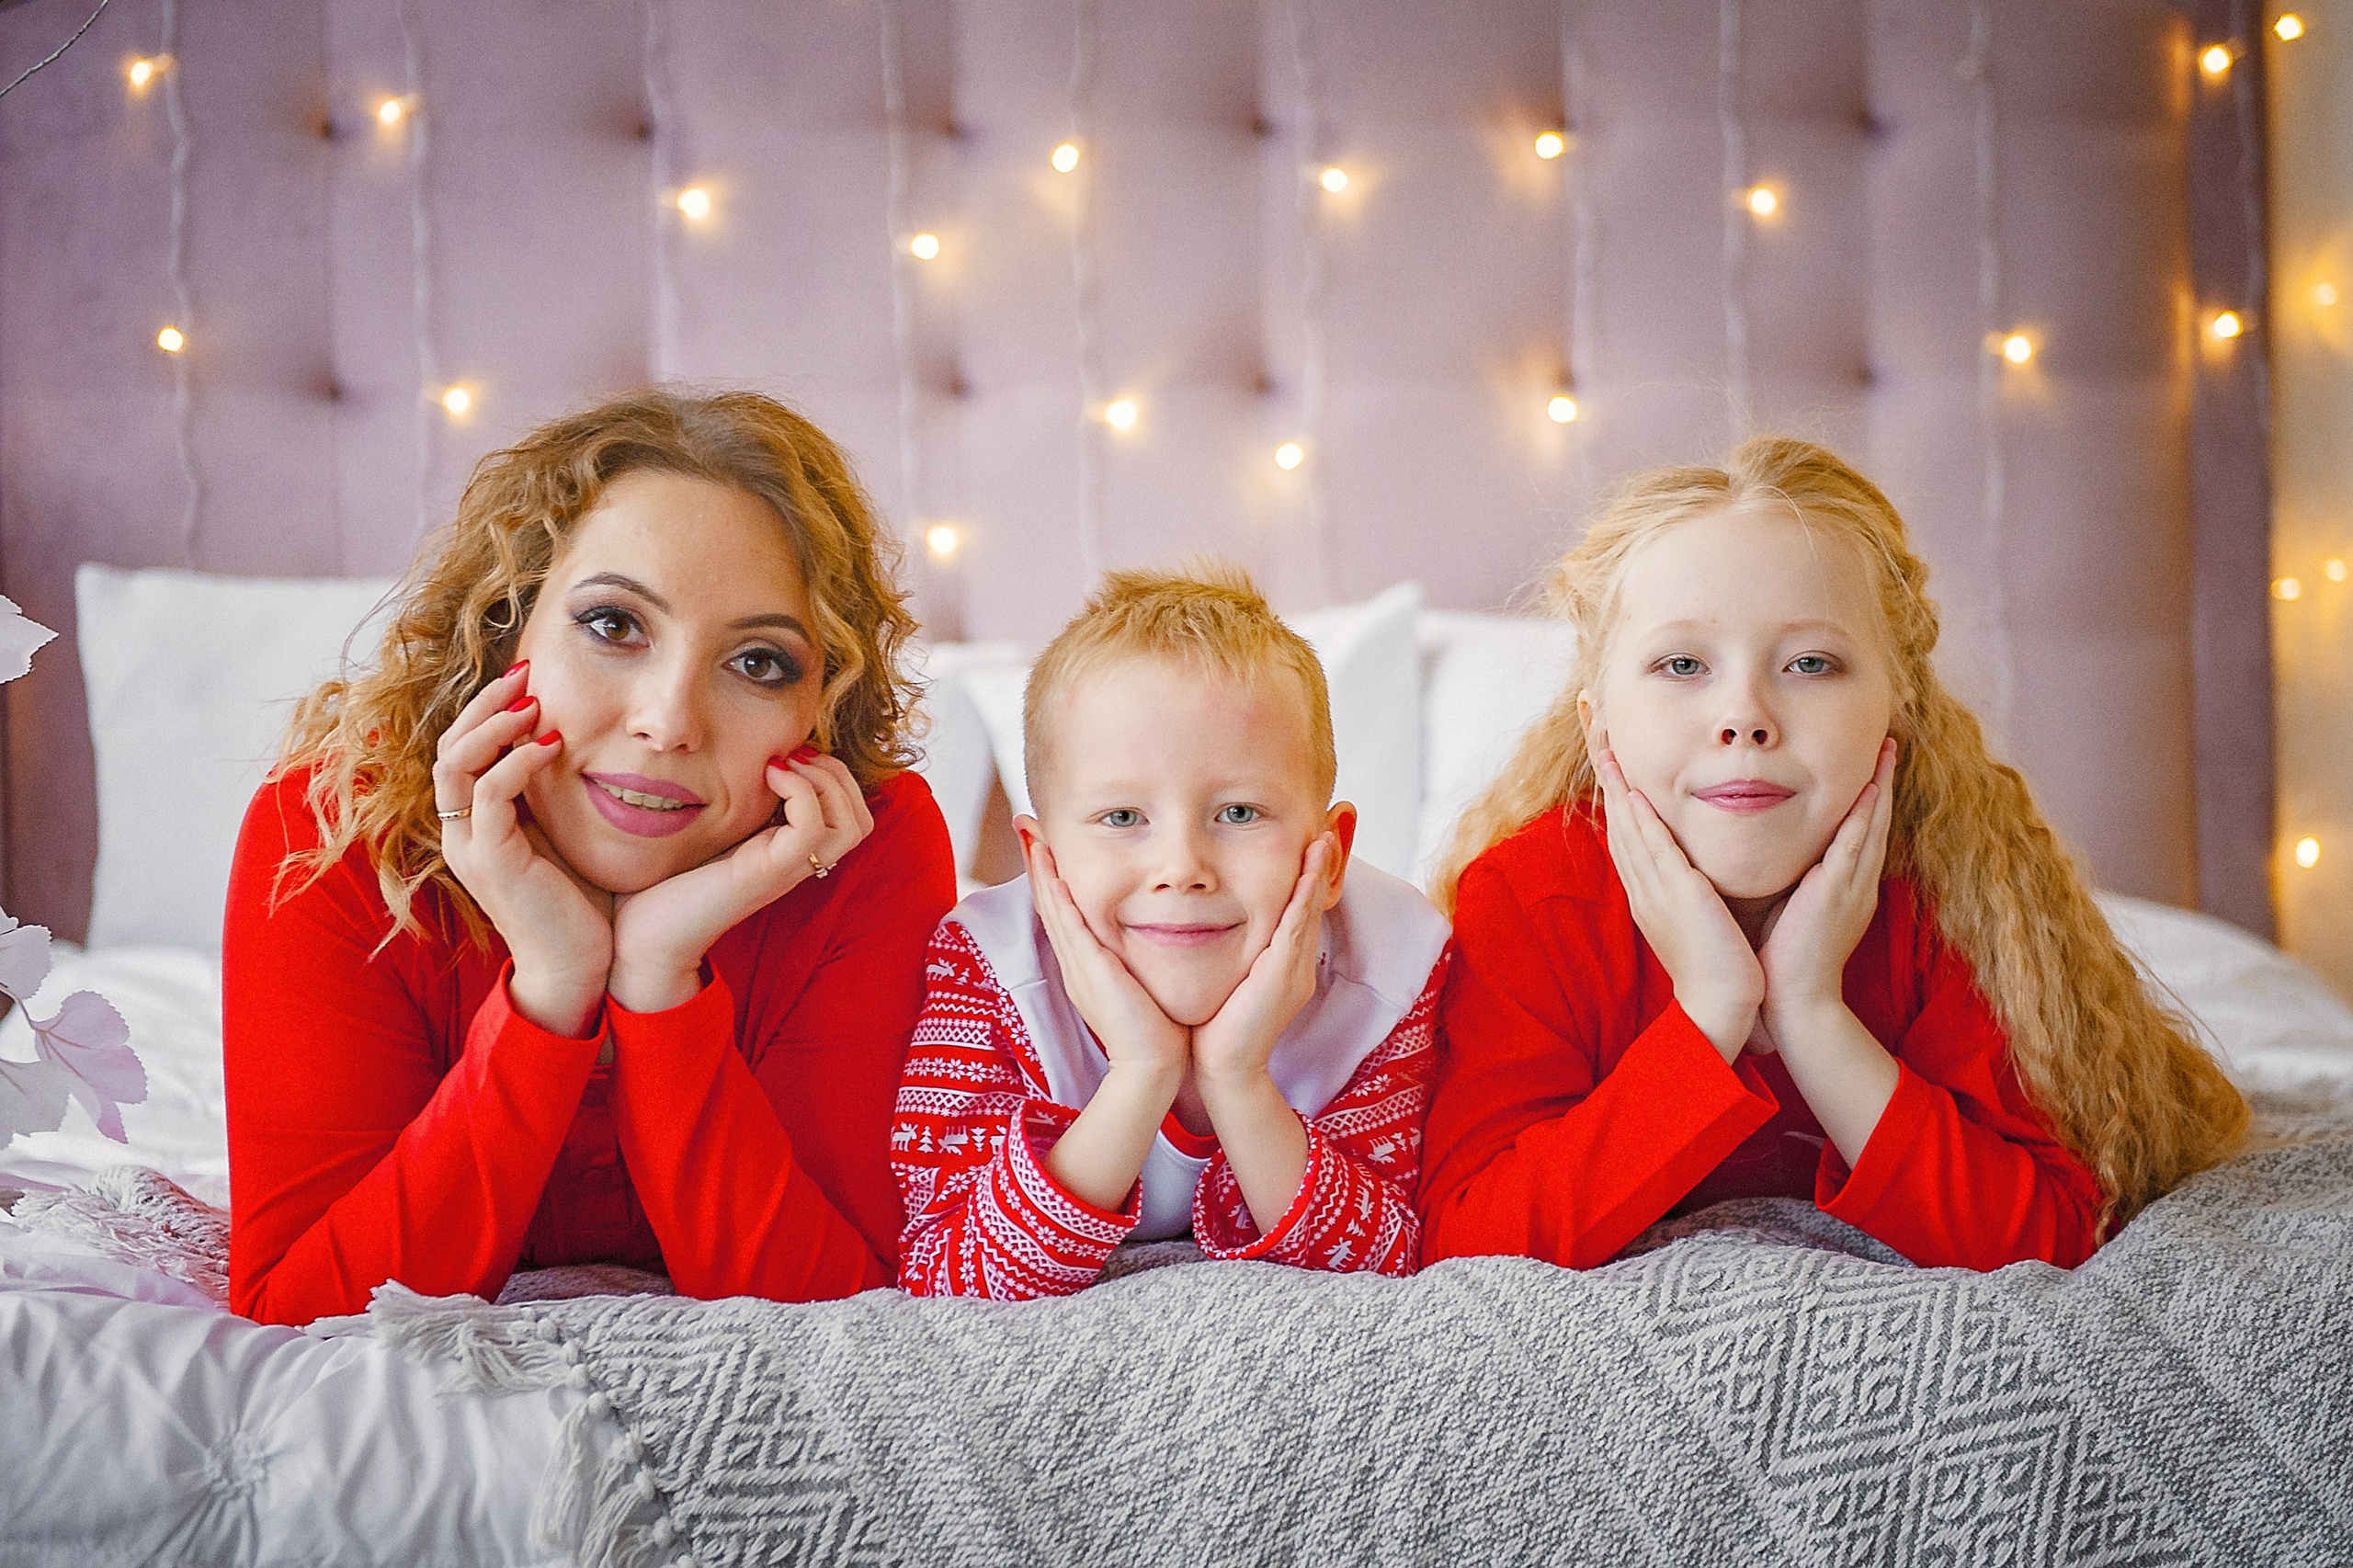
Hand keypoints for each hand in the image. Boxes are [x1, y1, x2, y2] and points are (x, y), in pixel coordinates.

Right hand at [433, 661, 612, 1035]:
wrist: (578, 969)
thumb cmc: (579, 904)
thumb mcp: (563, 836)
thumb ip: (553, 797)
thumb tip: (572, 742)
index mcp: (474, 824)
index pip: (461, 751)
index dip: (486, 710)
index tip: (528, 678)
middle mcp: (461, 832)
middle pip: (448, 747)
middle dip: (484, 703)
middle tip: (525, 671)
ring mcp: (472, 847)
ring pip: (456, 764)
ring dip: (494, 724)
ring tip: (534, 701)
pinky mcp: (493, 862)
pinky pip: (489, 795)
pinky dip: (517, 762)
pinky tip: (554, 744)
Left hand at [608, 748, 873, 1012]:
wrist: (646, 934)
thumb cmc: (668, 883)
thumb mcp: (714, 832)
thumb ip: (738, 807)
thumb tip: (745, 762)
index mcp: (789, 855)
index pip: (852, 818)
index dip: (836, 778)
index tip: (792, 757)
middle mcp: (796, 865)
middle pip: (861, 822)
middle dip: (839, 775)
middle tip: (797, 757)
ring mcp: (785, 871)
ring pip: (850, 826)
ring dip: (827, 781)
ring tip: (787, 765)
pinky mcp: (767, 873)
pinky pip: (809, 829)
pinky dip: (800, 792)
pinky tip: (768, 776)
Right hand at [1022, 834, 1190, 1087]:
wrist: (1153, 1065)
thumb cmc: (1155, 1028)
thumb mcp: (1137, 982)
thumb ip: (1133, 960)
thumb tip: (1146, 937)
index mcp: (1084, 963)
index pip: (1061, 909)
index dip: (1049, 874)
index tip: (1043, 840)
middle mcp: (1074, 961)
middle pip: (1048, 901)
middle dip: (1037, 861)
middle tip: (1024, 823)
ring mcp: (1078, 967)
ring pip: (1053, 909)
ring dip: (1041, 871)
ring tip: (1031, 835)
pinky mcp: (1091, 973)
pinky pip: (1071, 929)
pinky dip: (1060, 901)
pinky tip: (1054, 875)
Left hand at [1191, 833, 1336, 1086]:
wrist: (1224, 1069)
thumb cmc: (1217, 1027)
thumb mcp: (1229, 978)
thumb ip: (1232, 953)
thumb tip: (1208, 922)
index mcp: (1285, 965)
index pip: (1299, 912)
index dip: (1306, 878)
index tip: (1307, 844)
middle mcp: (1297, 966)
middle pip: (1312, 906)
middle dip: (1320, 867)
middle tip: (1325, 830)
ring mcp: (1294, 972)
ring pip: (1309, 913)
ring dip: (1317, 875)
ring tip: (1322, 841)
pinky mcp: (1283, 978)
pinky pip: (1297, 932)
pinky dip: (1303, 901)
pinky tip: (1307, 877)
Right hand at [1593, 738, 1761, 1060]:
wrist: (1720, 1004)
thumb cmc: (1716, 963)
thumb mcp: (1698, 914)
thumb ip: (1691, 885)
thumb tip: (1692, 864)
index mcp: (1647, 887)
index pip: (1625, 824)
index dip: (1615, 784)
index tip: (1609, 748)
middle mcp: (1642, 883)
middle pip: (1615, 813)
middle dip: (1604, 766)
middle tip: (1591, 721)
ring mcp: (1654, 889)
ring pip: (1627, 824)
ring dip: (1614, 781)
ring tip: (1603, 739)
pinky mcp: (1676, 896)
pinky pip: (1653, 849)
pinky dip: (1640, 820)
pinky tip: (1634, 793)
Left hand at [1759, 739, 1896, 1046]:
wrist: (1797, 1002)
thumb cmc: (1786, 959)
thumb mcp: (1793, 908)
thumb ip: (1795, 879)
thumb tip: (1777, 852)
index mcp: (1848, 888)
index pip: (1861, 832)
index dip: (1870, 798)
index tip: (1871, 765)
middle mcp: (1858, 884)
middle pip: (1875, 822)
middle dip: (1883, 782)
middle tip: (1890, 743)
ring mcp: (1851, 888)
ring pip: (1871, 826)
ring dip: (1880, 787)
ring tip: (1887, 751)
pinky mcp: (1837, 894)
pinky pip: (1854, 846)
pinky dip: (1864, 816)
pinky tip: (1869, 790)